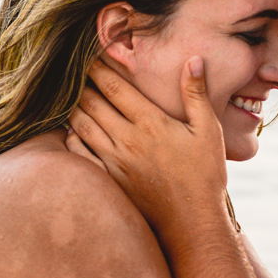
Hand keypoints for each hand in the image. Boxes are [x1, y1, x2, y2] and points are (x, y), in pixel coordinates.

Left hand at [68, 56, 228, 234]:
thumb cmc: (205, 175)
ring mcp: (114, 161)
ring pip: (80, 125)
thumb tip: (194, 60)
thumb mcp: (208, 131)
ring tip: (69, 93)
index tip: (90, 54)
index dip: (98, 67)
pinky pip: (79, 153)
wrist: (191, 222)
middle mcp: (126, 139)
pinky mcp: (109, 179)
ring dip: (72, 106)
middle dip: (81, 82)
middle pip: (91, 102)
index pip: (114, 86)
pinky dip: (70, 137)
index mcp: (150, 122)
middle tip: (72, 69)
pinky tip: (70, 129)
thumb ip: (196, 94)